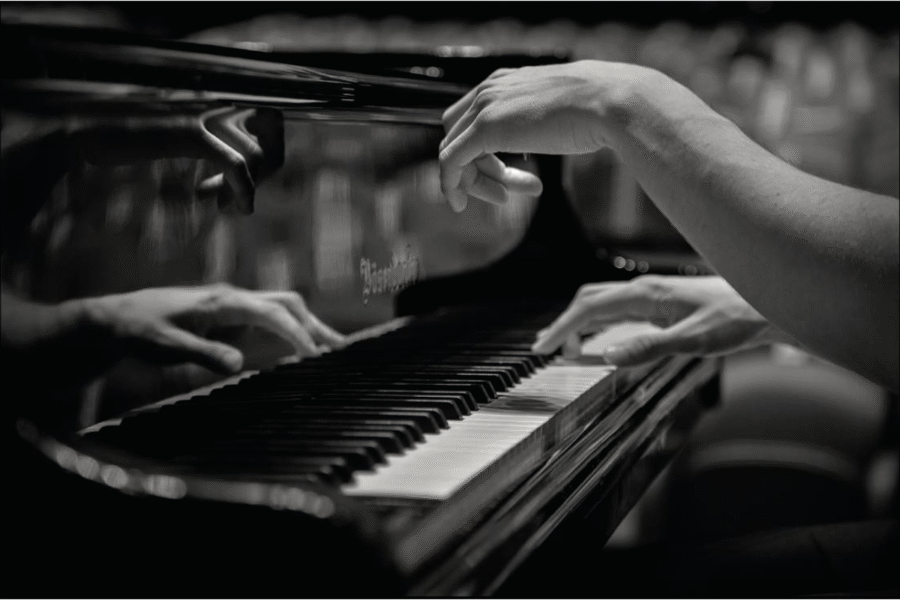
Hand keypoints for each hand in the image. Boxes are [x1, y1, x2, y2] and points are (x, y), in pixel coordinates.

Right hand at [65, 106, 284, 213]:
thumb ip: (209, 135)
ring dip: (247, 187)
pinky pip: (237, 165)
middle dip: (266, 169)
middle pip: (273, 132)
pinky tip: (238, 208)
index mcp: (215, 91)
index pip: (271, 115)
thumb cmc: (126, 134)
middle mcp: (216, 95)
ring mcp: (205, 112)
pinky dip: (244, 190)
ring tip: (225, 206)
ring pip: (257, 153)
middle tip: (239, 194)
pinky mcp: (191, 133)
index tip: (252, 174)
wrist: (83, 131)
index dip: (271, 148)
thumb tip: (245, 163)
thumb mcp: (176, 130)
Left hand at [85, 284, 344, 373]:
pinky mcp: (229, 318)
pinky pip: (269, 321)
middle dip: (316, 325)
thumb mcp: (166, 348)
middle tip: (340, 350)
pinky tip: (299, 350)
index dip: (297, 334)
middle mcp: (233, 299)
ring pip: (281, 310)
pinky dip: (291, 332)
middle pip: (287, 304)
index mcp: (223, 302)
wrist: (116, 319)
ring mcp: (233, 307)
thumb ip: (203, 354)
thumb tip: (239, 365)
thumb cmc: (139, 330)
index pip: (272, 314)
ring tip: (332, 350)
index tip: (315, 356)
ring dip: (307, 327)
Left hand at [439, 60, 647, 211]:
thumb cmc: (599, 108)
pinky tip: (460, 203)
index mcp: (505, 81)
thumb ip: (545, 117)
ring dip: (474, 181)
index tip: (505, 179)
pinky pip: (451, 160)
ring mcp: (485, 107)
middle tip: (503, 194)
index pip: (472, 119)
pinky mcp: (485, 128)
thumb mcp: (563, 110)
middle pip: (458, 134)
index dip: (482, 153)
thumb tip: (556, 128)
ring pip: (454, 150)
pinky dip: (450, 183)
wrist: (610, 101)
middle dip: (476, 168)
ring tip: (507, 198)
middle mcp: (489, 89)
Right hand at [532, 275, 792, 365]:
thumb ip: (649, 348)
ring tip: (566, 347)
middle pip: (589, 301)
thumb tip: (607, 356)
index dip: (562, 328)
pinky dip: (599, 323)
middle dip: (564, 324)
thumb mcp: (694, 340)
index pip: (589, 308)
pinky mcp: (661, 304)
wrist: (766, 305)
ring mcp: (652, 296)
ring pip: (602, 303)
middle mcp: (644, 290)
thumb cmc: (736, 320)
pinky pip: (618, 309)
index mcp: (645, 295)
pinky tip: (601, 339)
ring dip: (579, 323)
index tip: (542, 348)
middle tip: (546, 349)